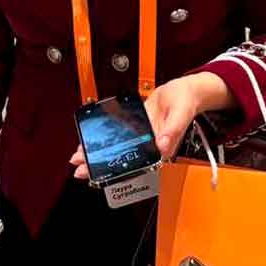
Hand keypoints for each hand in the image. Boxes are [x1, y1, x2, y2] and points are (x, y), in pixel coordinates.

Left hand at [70, 73, 229, 178]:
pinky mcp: (136, 127)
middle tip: (79, 167)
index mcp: (160, 148)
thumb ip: (172, 131)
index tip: (98, 174)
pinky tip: (91, 139)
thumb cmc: (186, 103)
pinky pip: (119, 135)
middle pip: (122, 159)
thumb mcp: (181, 114)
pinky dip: (105, 138)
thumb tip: (160, 146)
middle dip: (100, 164)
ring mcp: (141, 137)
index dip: (116, 171)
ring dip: (98, 152)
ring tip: (79, 156)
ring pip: (117, 148)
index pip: (135, 165)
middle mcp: (149, 146)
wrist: (185, 91)